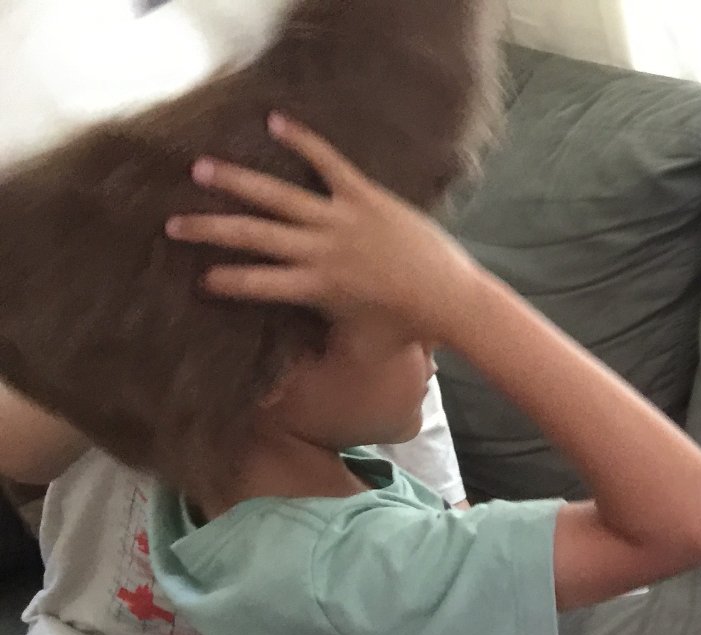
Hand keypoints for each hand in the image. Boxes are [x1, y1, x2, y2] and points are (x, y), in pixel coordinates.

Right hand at [164, 114, 484, 339]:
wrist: (453, 300)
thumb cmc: (408, 329)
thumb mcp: (361, 348)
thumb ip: (327, 352)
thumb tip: (300, 375)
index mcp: (315, 288)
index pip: (255, 284)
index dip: (224, 282)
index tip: (198, 279)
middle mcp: (320, 251)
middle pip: (251, 236)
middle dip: (209, 230)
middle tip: (172, 224)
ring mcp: (341, 220)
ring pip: (277, 196)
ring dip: (236, 181)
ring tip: (200, 169)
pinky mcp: (365, 197)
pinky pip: (328, 162)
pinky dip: (303, 140)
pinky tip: (274, 119)